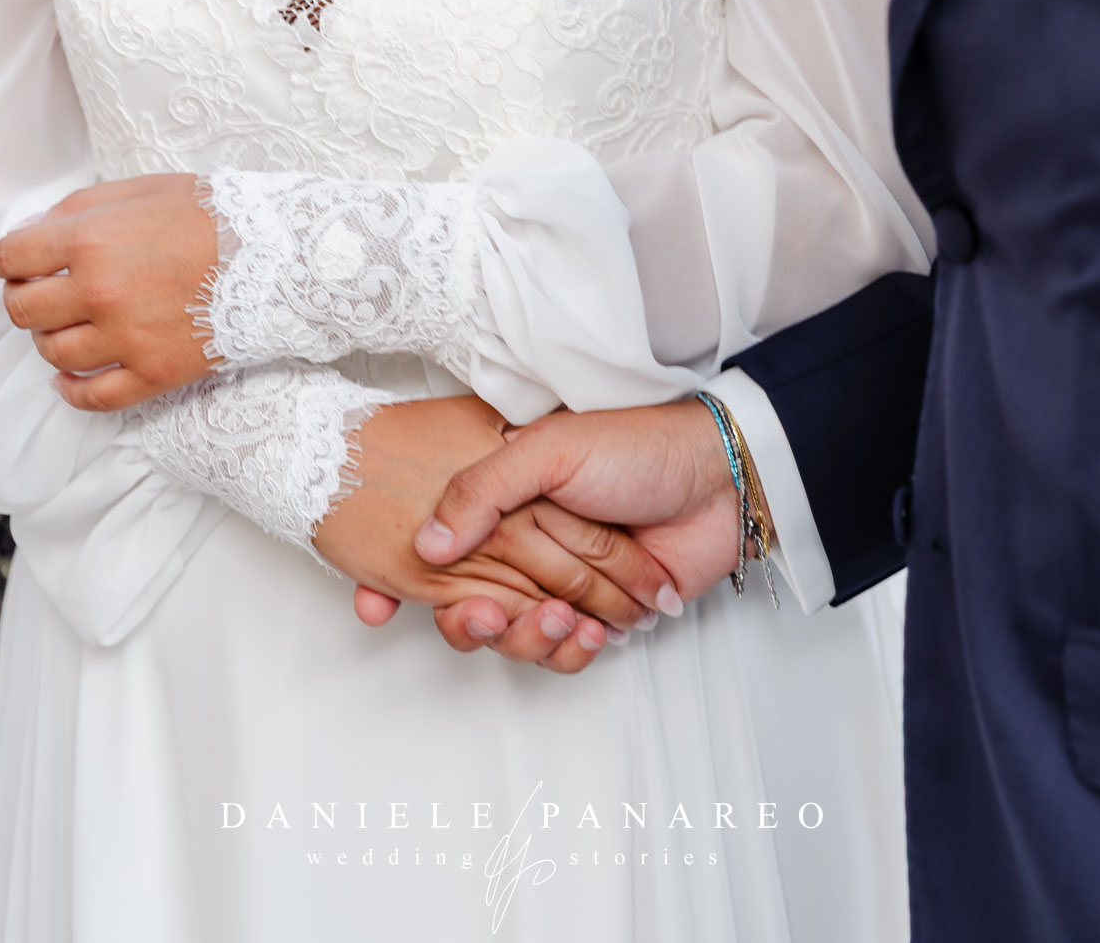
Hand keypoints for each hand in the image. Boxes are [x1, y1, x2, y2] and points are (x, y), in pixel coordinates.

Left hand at [0, 174, 219, 410]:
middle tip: (45, 294)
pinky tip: (69, 380)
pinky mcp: (154, 372)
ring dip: (51, 340)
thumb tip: (31, 235)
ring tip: (71, 328)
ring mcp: (126, 337)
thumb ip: (77, 209)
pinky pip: (93, 397)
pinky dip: (71, 392)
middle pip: (23, 311)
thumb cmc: (209, 215)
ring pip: (53, 354)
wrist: (276, 255)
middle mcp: (100, 291)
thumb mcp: (138, 190)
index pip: (9, 258)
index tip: (18, 264)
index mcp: (90, 239)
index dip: (6, 260)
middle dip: (25, 300)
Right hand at [321, 396, 679, 673]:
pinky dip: (571, 651)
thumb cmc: (635, 447)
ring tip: (559, 619)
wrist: (719, 479)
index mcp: (501, 503)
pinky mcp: (601, 615)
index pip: (436, 553)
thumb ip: (482, 489)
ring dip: (527, 640)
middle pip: (468, 607)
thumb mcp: (549, 450)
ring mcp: (562, 584)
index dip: (407, 583)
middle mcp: (523, 546)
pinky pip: (565, 653)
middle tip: (488, 616)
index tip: (380, 607)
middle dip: (472, 625)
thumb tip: (427, 543)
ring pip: (515, 638)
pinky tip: (588, 632)